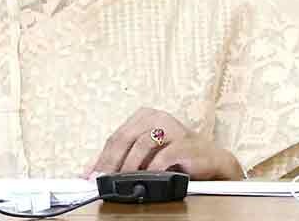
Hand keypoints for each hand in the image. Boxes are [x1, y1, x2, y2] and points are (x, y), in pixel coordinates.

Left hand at [85, 107, 243, 179]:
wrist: (209, 161)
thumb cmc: (175, 156)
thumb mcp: (144, 155)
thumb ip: (119, 160)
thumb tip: (88, 172)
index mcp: (143, 116)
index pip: (115, 137)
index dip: (101, 158)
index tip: (91, 176)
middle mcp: (156, 117)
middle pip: (124, 138)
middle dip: (111, 162)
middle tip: (103, 180)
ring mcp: (171, 127)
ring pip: (141, 145)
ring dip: (129, 167)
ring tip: (123, 182)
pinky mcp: (184, 142)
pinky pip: (163, 156)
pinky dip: (152, 169)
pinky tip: (146, 179)